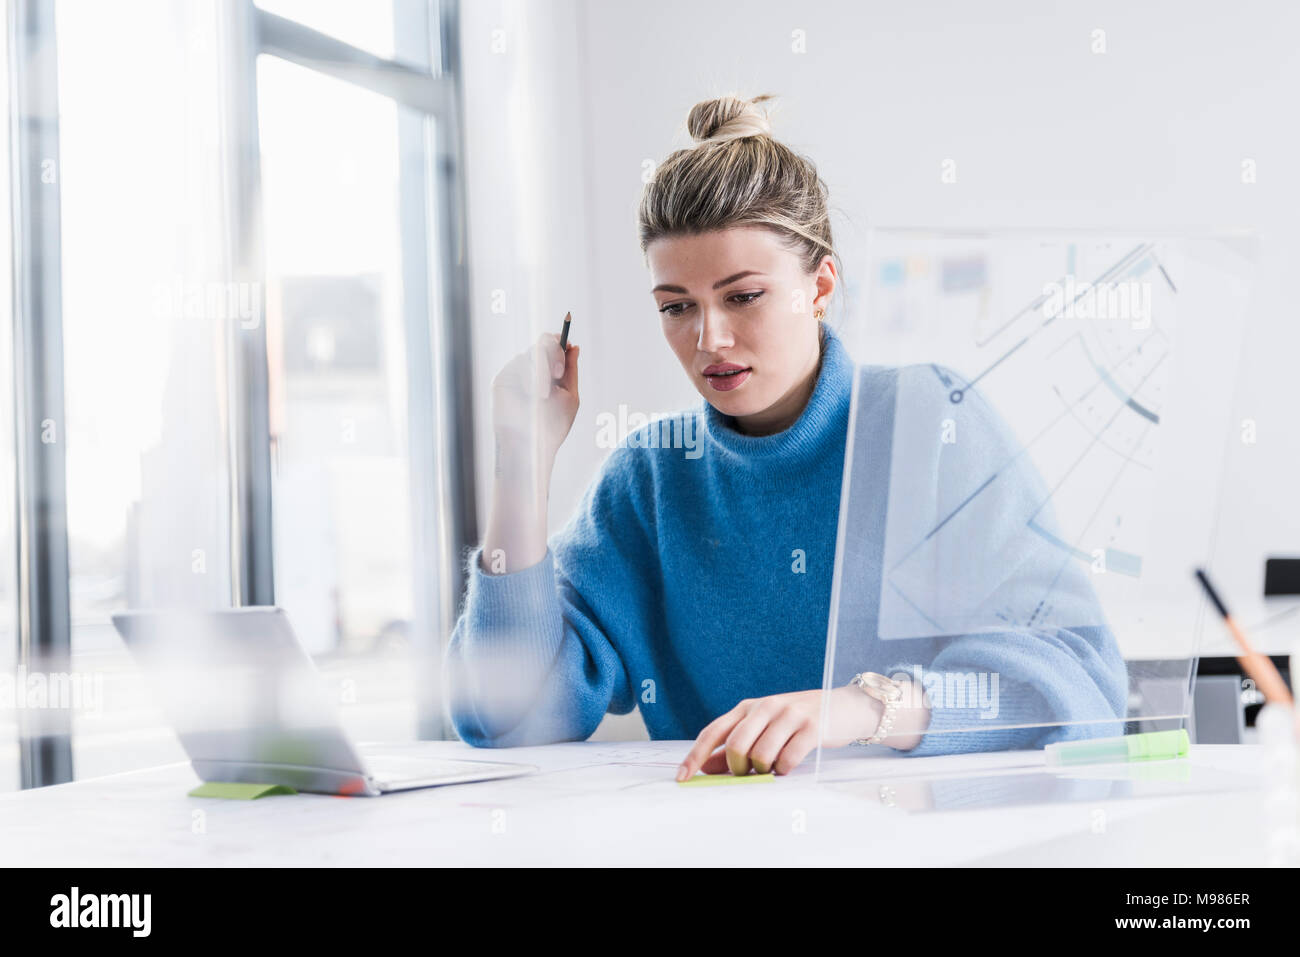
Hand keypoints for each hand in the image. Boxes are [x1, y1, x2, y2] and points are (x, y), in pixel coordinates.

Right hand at [491, 330, 579, 465]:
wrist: (533, 443)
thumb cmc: (553, 426)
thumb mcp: (570, 396)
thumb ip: (570, 370)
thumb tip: (574, 345)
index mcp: (551, 374)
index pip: (555, 347)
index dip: (560, 341)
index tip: (568, 343)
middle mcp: (534, 370)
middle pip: (543, 342)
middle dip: (553, 354)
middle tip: (557, 373)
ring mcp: (517, 373)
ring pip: (532, 352)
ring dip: (542, 371)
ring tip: (543, 395)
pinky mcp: (503, 377)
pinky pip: (518, 362)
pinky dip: (529, 376)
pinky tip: (530, 395)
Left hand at [675, 686, 882, 779]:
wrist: (844, 707)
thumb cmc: (798, 722)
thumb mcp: (764, 728)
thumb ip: (734, 747)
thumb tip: (705, 767)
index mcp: (747, 708)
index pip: (713, 732)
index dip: (695, 756)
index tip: (683, 777)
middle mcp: (765, 707)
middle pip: (736, 746)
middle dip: (738, 768)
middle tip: (750, 773)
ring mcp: (789, 715)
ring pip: (761, 755)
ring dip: (764, 770)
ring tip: (775, 766)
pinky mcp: (811, 727)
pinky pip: (788, 759)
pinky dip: (784, 770)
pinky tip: (789, 765)